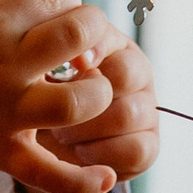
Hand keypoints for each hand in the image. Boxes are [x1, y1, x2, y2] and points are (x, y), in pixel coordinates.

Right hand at [0, 0, 126, 192]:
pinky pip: (51, 173)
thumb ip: (6, 16)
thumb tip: (54, 18)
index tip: (58, 19)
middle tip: (84, 53)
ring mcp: (3, 112)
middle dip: (95, 36)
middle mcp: (4, 65)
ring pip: (78, 102)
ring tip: (89, 96)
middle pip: (80, 35)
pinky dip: (83, 181)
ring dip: (97, 95)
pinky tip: (105, 175)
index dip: (70, 4)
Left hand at [17, 30, 155, 192]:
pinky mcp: (148, 147)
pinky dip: (103, 153)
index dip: (81, 57)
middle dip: (80, 96)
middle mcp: (138, 75)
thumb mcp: (44, 69)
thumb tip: (79, 58)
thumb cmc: (44, 92)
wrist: (47, 136)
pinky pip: (136, 150)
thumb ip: (58, 52)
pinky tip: (79, 151)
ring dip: (86, 127)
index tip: (54, 71)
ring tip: (59, 132)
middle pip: (123, 76)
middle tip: (50, 108)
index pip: (107, 40)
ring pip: (127, 114)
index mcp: (115, 46)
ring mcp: (147, 111)